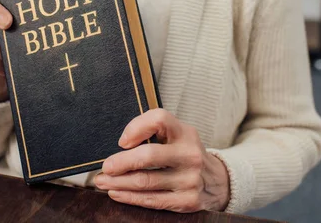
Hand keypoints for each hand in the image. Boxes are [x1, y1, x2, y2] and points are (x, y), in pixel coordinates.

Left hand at [94, 109, 230, 212]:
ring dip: (118, 183)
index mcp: (185, 133)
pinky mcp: (187, 201)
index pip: (159, 119)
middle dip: (121, 162)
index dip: (136, 127)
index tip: (122, 141)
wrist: (218, 181)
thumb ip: (153, 131)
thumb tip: (122, 144)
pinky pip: (152, 200)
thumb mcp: (177, 135)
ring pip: (145, 181)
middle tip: (105, 167)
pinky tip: (117, 193)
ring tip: (103, 182)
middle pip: (148, 156)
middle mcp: (190, 154)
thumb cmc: (184, 153)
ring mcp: (190, 179)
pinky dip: (129, 197)